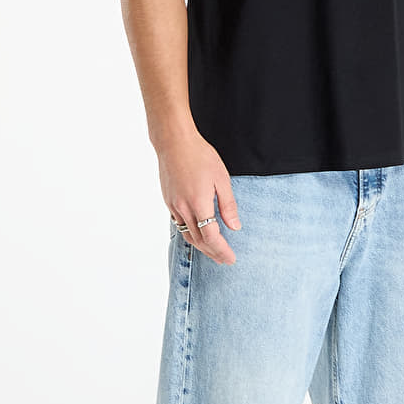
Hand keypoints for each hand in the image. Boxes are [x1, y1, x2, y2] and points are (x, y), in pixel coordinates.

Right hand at [159, 130, 241, 264]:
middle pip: (199, 241)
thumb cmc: (200, 156)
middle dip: (213, 253)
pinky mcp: (169, 201)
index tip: (231, 258)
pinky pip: (180, 225)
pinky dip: (191, 234)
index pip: (211, 237)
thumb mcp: (221, 179)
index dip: (222, 250)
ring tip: (213, 253)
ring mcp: (174, 206)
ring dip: (201, 247)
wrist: (173, 142)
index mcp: (199, 204)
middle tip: (225, 261)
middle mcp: (184, 209)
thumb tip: (235, 227)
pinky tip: (198, 234)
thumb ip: (228, 205)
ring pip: (187, 235)